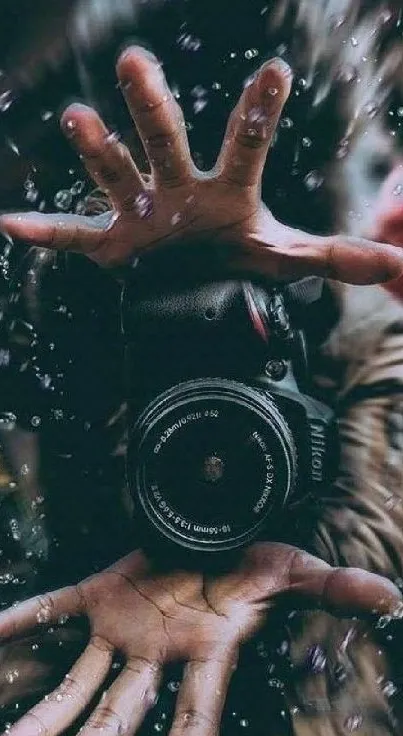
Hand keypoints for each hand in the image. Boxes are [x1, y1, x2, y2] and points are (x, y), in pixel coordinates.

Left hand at [0, 545, 399, 735]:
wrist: (210, 527)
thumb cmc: (251, 558)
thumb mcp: (293, 569)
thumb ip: (331, 587)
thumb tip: (390, 598)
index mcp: (204, 655)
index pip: (191, 718)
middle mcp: (156, 656)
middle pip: (112, 722)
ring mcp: (120, 629)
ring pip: (71, 685)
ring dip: (31, 721)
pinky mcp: (96, 595)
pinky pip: (52, 608)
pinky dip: (22, 619)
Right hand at [1, 47, 402, 286]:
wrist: (190, 283)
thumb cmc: (236, 257)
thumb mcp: (283, 256)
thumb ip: (335, 256)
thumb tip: (398, 265)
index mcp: (226, 188)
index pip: (246, 143)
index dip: (258, 111)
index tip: (274, 71)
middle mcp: (179, 187)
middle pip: (166, 140)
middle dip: (152, 106)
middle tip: (136, 62)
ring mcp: (141, 212)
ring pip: (115, 174)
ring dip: (96, 151)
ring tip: (77, 119)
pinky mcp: (110, 243)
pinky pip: (74, 237)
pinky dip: (45, 233)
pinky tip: (10, 224)